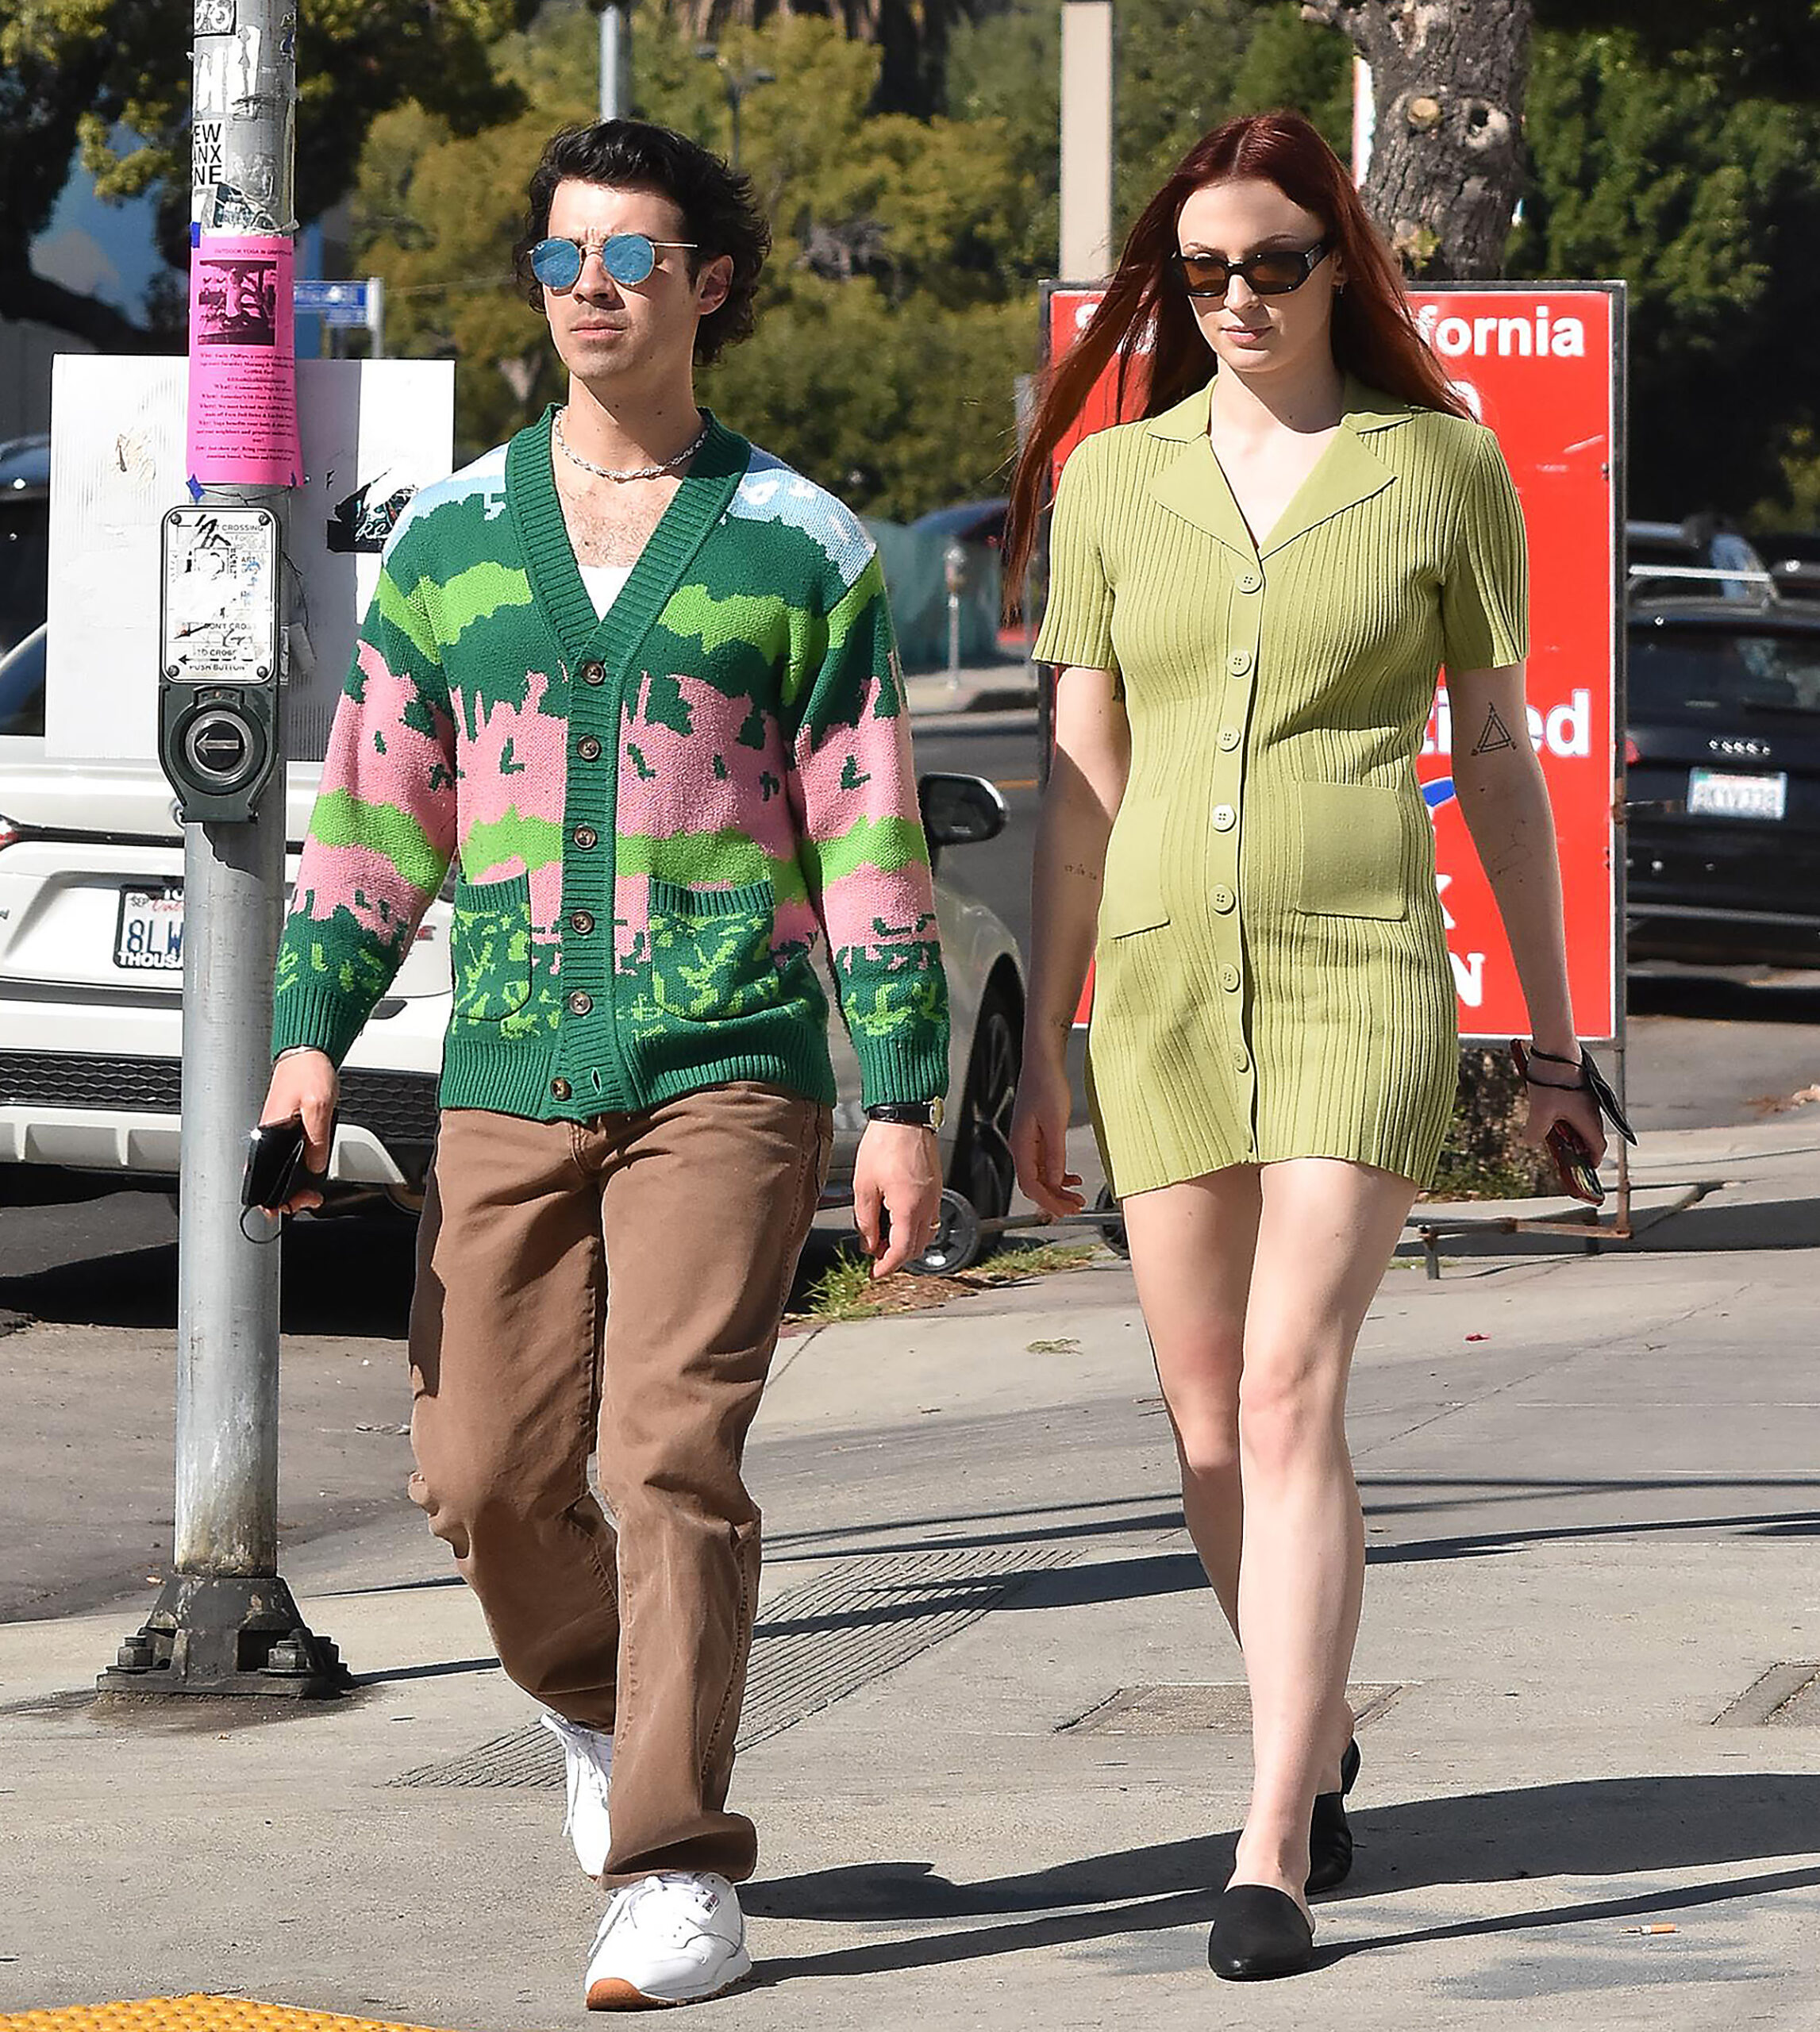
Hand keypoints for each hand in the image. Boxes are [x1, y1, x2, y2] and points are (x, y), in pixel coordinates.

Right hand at [257, 1049, 338, 1211]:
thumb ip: (317, 1139)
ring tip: (310, 1192)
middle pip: (269, 1177)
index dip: (270, 1197)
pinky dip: (297, 1169)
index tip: (286, 1208)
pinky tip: (308, 1174)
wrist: (308, 1052)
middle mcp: (268, 1135)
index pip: (258, 1176)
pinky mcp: (286, 1128)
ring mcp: (276, 1133)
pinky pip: (287, 1156)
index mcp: (268, 1133)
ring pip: (279, 1168)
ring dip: (293, 1184)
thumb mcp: (319, 1107)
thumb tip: (316, 1166)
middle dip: (287, 1194)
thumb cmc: (308, 1073)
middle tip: (308, 1199)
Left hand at [852, 1120, 940, 1278]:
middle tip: (875, 1255)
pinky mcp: (935, 1186)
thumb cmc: (884, 1144)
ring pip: (925, 1233)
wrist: (904, 1116)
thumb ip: (865, 1220)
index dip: (888, 1266)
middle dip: (896, 1256)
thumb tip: (867, 1244)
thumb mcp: (863, 1186)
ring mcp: (934, 1195)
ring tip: (883, 1237)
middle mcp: (927, 1204)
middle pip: (917, 1247)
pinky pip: (929, 1217)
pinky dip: (914, 1227)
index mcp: (909, 1207)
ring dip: (906, 1242)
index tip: (875, 1272)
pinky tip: (896, 1218)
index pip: (902, 1251)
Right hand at [1011, 1052, 1082, 1219]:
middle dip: (1054, 1200)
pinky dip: (1057, 1175)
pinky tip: (1071, 1177)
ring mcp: (1028, 1143)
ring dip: (1057, 1189)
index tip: (1065, 1211)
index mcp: (1021, 1145)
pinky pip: (1044, 1164)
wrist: (1043, 1062)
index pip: (1030, 1185)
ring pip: (1040, 1176)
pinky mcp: (1036, 1136)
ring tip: (1076, 1197)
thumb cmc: (1046, 1085)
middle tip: (1075, 1208)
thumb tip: (1056, 1181)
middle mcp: (1021, 1147)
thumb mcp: (1055, 1123)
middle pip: (1034, 1185)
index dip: (1048, 1202)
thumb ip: (1055, 1155)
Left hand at [1520, 1066, 1606, 1168]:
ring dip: (1570, 1130)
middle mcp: (1593, 1110)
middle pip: (1590, 1135)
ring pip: (1583, 1120)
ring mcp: (1588, 1097)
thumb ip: (1535, 1132)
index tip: (1585, 1168)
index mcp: (1589, 1120)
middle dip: (1578, 1147)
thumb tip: (1531, 1142)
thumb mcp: (1539, 1111)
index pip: (1598, 1147)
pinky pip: (1577, 1108)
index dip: (1592, 1160)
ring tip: (1552, 1133)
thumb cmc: (1551, 1081)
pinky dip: (1567, 1116)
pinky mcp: (1581, 1086)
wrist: (1556, 1049)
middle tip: (1564, 1154)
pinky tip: (1548, 1111)